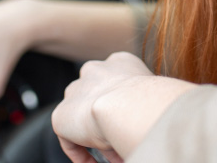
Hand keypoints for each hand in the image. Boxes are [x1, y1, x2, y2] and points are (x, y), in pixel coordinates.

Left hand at [52, 52, 195, 162]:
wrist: (129, 106)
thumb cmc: (153, 102)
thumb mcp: (155, 96)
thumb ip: (146, 106)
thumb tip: (149, 127)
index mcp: (121, 62)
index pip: (118, 83)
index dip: (125, 108)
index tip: (130, 125)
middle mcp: (95, 71)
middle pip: (98, 98)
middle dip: (106, 121)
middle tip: (121, 141)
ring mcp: (75, 91)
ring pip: (83, 116)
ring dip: (94, 136)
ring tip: (110, 153)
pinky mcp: (61, 115)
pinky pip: (69, 138)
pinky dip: (80, 152)